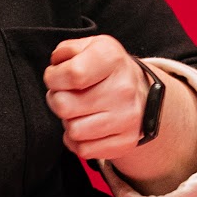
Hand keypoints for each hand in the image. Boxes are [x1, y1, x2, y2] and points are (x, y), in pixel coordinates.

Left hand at [45, 35, 155, 164]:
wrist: (142, 91)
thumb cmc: (109, 69)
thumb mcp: (91, 46)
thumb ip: (68, 51)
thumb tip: (56, 64)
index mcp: (112, 59)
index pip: (72, 74)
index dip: (53, 77)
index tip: (55, 77)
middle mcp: (124, 89)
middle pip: (65, 105)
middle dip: (57, 100)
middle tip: (66, 95)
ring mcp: (127, 118)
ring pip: (73, 130)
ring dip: (69, 122)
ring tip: (79, 111)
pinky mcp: (126, 141)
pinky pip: (84, 150)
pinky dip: (79, 141)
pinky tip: (86, 126)